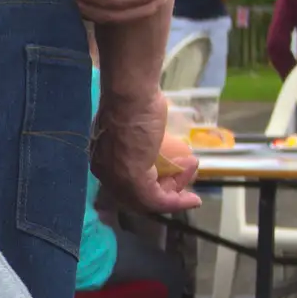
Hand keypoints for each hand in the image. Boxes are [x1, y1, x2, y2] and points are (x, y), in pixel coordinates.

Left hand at [91, 88, 200, 213]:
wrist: (130, 94)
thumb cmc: (133, 103)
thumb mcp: (133, 128)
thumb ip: (136, 143)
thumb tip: (148, 149)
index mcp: (103, 161)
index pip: (126, 187)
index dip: (152, 187)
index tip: (172, 182)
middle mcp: (105, 173)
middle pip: (137, 196)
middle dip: (166, 190)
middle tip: (186, 174)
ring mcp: (116, 177)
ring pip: (148, 200)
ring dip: (176, 191)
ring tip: (191, 168)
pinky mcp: (131, 178)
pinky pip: (156, 200)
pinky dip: (176, 202)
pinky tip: (194, 199)